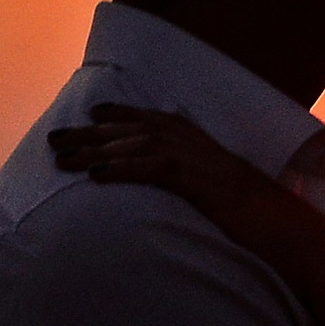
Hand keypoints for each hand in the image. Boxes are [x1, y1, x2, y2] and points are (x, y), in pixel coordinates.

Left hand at [49, 103, 283, 210]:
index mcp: (190, 133)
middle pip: (126, 130)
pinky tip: (94, 175)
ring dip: (92, 151)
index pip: (146, 117)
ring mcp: (185, 155)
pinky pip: (144, 169)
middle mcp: (184, 137)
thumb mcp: (211, 175)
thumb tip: (173, 172)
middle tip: (54, 138)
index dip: (117, 114)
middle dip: (88, 133)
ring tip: (62, 160)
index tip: (92, 112)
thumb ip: (189, 167)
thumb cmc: (243, 201)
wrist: (270, 213)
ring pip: (128, 146)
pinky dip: (117, 170)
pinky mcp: (185, 176)